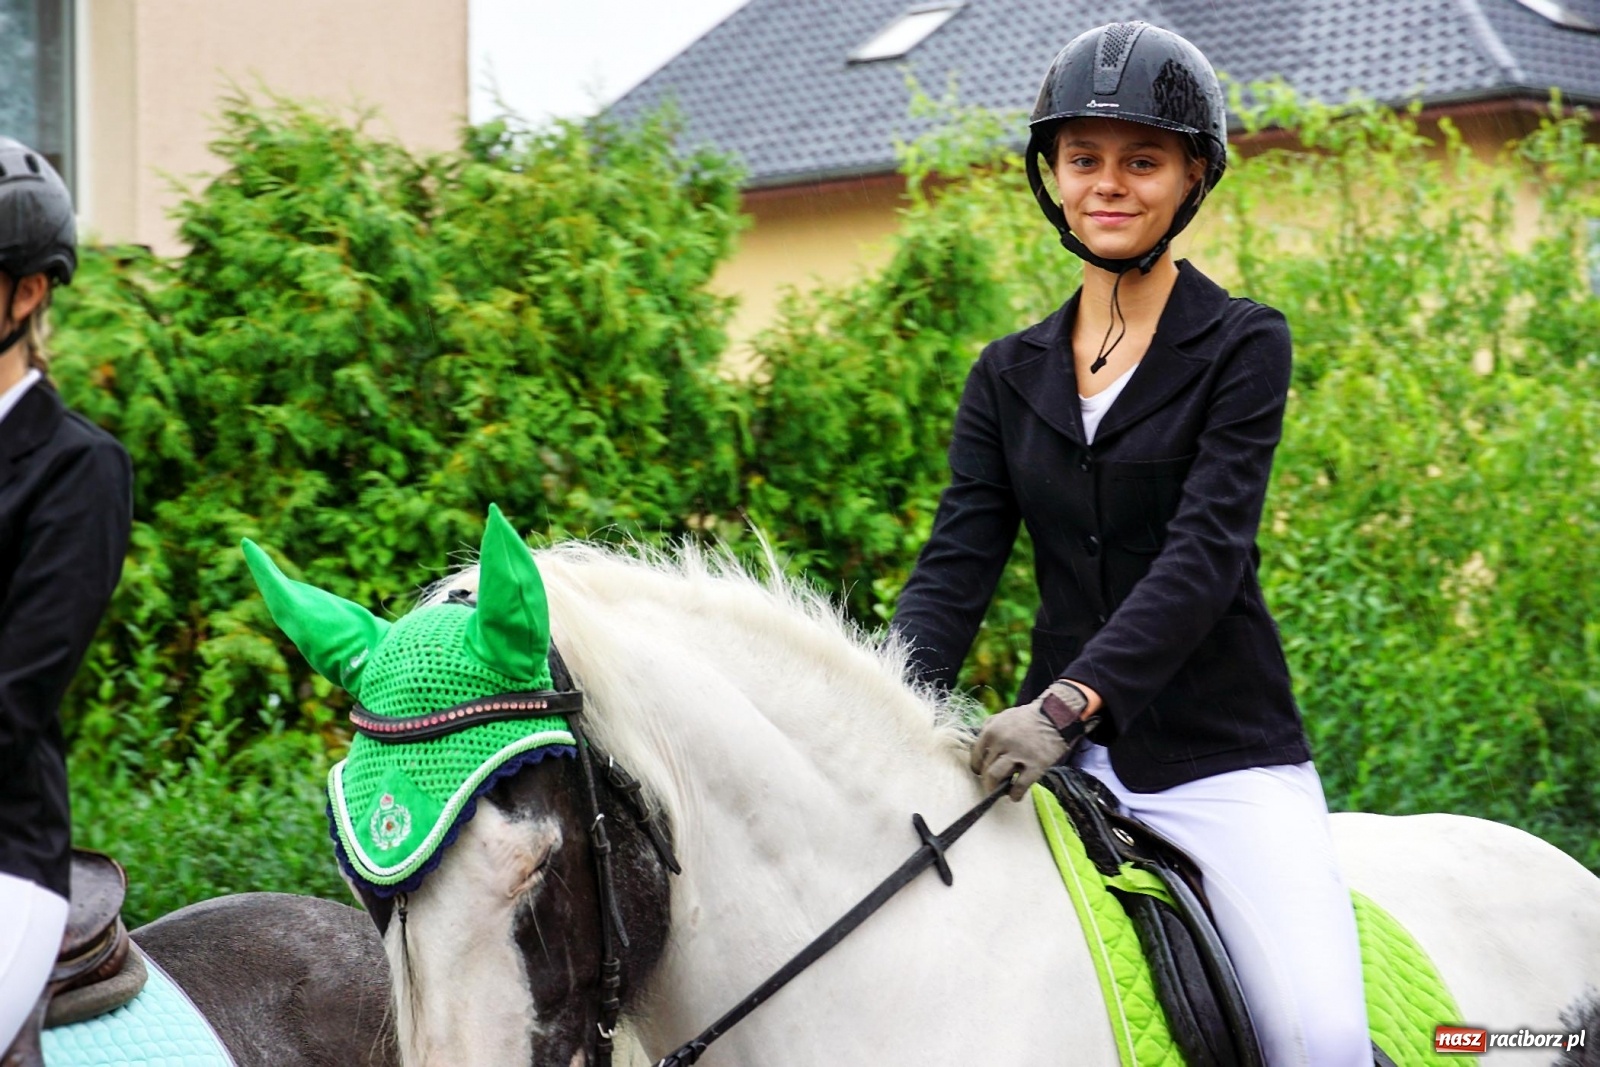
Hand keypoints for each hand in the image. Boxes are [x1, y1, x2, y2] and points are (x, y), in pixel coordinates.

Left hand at [969, 682, 1092, 799]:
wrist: (1055, 716)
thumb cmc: (1028, 717)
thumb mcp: (1004, 716)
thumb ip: (989, 729)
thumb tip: (980, 749)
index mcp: (992, 731)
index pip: (976, 755)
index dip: (977, 767)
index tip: (980, 772)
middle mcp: (1001, 742)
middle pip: (985, 768)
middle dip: (988, 779)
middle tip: (993, 783)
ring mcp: (1018, 754)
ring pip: (995, 777)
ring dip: (995, 788)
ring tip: (1001, 790)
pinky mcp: (1035, 765)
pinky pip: (1019, 786)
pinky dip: (1015, 795)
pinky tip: (1015, 796)